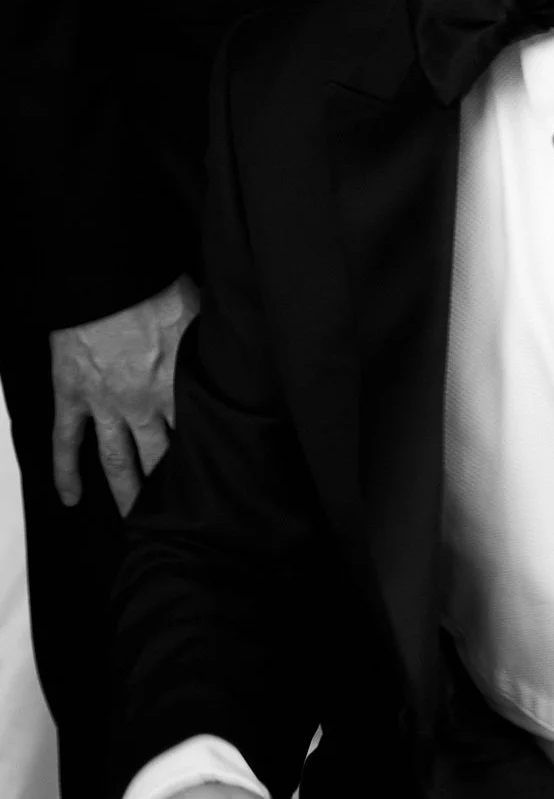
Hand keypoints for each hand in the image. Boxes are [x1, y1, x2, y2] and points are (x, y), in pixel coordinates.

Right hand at [51, 275, 201, 514]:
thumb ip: (215, 347)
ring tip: (134, 520)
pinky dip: (65, 472)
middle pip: (160, 457)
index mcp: (178, 385)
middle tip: (180, 512)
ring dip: (125, 491)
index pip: (198, 432)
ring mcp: (104, 403)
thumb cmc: (157, 288)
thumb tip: (244, 355)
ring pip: (116, 460)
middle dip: (170, 487)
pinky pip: (65, 442)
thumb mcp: (203, 317)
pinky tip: (70, 498)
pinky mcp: (72, 395)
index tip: (222, 476)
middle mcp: (143, 404)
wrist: (108, 278)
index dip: (208, 455)